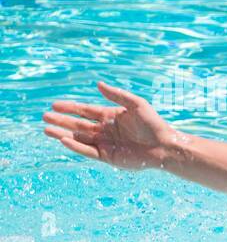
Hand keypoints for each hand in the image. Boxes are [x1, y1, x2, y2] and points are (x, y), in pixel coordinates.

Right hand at [43, 82, 182, 169]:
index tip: (54, 105)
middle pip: (78, 125)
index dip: (70, 108)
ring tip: (46, 130)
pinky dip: (76, 146)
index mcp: (111, 116)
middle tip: (44, 117)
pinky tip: (64, 140)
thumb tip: (98, 84)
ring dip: (63, 134)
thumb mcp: (136, 104)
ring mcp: (106, 144)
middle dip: (62, 121)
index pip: (85, 111)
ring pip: (79, 139)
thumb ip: (117, 95)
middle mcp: (105, 130)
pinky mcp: (108, 157)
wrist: (165, 146)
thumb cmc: (154, 124)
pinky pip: (88, 151)